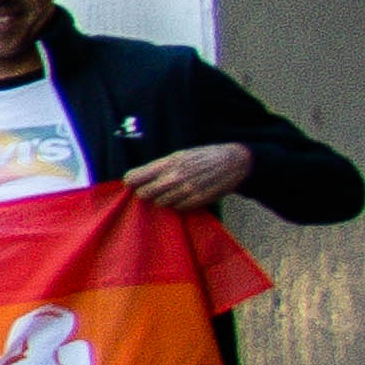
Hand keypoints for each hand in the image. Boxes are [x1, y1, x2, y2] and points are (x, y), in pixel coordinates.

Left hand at [120, 142, 253, 211]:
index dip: (131, 182)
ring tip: (172, 192)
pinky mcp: (199, 200)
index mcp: (168, 162)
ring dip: (163, 199)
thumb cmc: (203, 157)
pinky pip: (178, 208)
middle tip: (152, 190)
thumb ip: (160, 167)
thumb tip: (136, 179)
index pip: (135, 177)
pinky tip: (184, 197)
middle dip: (145, 193)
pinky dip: (179, 204)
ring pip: (160, 203)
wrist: (234, 161)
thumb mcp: (180, 155)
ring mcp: (187, 189)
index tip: (132, 184)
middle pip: (144, 193)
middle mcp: (175, 176)